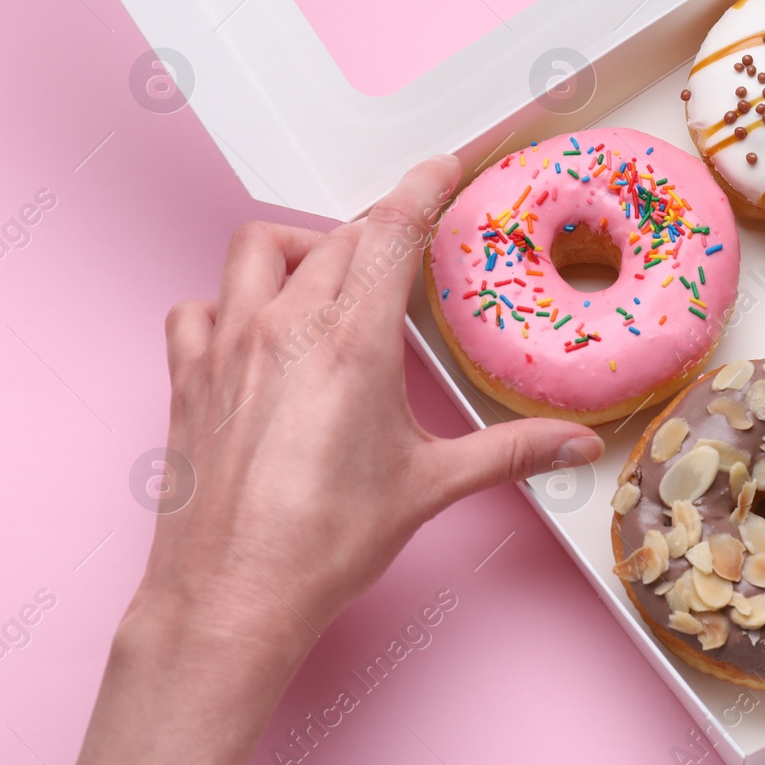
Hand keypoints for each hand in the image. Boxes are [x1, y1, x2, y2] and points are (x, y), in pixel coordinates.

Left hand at [66, 156, 601, 764]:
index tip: (441, 166)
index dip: (421, 188)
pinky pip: (197, 308)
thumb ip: (511, 452)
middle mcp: (284, 328)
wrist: (232, 597)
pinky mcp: (188, 378)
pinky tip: (252, 333)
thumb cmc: (324, 544)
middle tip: (406, 251)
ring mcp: (227, 347)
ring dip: (298, 250)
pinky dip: (227, 303)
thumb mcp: (431, 488)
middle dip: (375, 231)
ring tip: (328, 281)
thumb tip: (575, 445)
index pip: (391, 231)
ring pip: (256, 252)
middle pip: (335, 238)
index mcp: (351, 342)